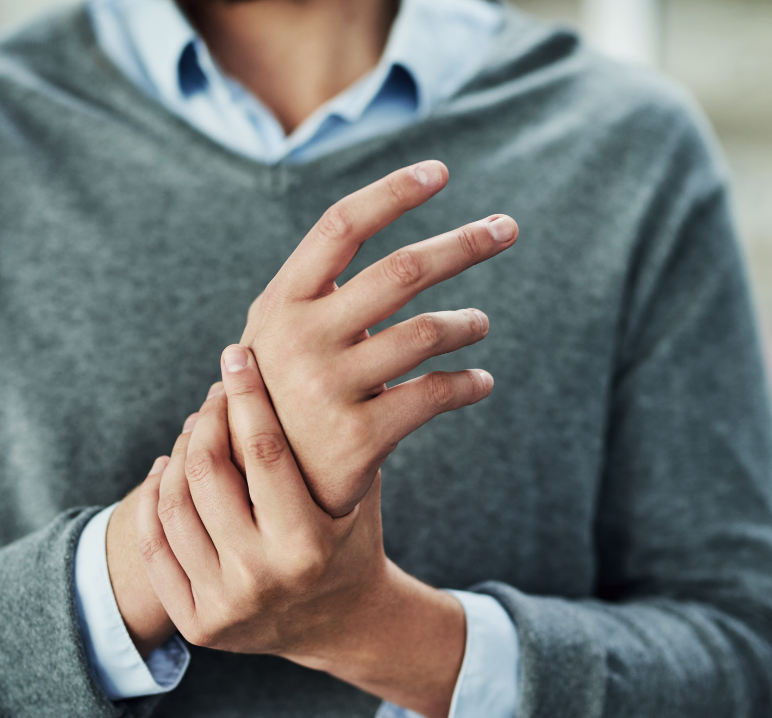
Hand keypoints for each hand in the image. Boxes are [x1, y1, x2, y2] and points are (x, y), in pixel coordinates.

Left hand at [134, 345, 465, 717]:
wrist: (342, 624)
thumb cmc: (351, 538)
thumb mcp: (358, 492)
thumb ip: (341, 436)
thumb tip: (328, 350)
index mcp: (307, 545)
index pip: (263, 453)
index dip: (247, 397)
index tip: (238, 357)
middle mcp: (260, 578)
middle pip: (207, 474)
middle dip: (208, 420)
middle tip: (216, 395)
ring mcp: (222, 605)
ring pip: (173, 505)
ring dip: (179, 454)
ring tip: (196, 428)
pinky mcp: (195, 623)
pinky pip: (154, 545)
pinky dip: (152, 499)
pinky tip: (166, 469)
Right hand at [241, 160, 517, 516]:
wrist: (264, 492)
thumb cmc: (282, 394)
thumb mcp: (277, 334)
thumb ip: (318, 286)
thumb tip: (382, 216)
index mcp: (281, 302)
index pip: (341, 227)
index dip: (392, 193)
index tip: (441, 172)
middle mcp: (299, 339)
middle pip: (400, 272)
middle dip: (463, 243)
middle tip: (507, 228)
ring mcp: (327, 389)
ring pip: (427, 333)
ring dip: (467, 323)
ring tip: (480, 324)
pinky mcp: (358, 437)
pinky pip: (435, 395)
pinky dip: (468, 384)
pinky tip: (480, 383)